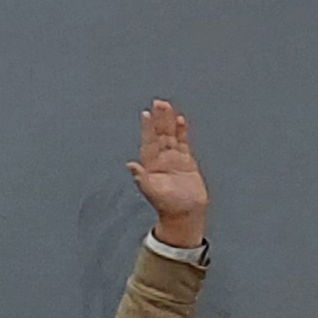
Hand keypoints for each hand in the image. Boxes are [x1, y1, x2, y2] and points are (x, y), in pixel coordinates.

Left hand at [129, 96, 209, 249]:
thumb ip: (141, 178)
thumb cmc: (168, 206)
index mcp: (151, 165)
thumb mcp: (152, 192)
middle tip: (159, 102)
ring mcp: (175, 160)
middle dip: (160, 119)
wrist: (186, 215)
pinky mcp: (187, 163)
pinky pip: (184, 143)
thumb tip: (130, 165)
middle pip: (161, 134)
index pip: (149, 141)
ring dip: (169, 122)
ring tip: (168, 107)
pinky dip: (182, 132)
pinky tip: (181, 121)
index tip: (146, 114)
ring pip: (171, 136)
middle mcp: (162, 159)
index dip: (148, 128)